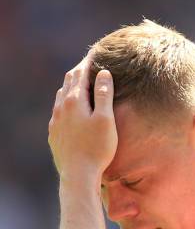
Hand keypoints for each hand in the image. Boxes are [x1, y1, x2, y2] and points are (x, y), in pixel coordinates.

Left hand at [48, 57, 117, 182]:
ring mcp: (56, 121)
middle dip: (79, 72)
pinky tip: (71, 110)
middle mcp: (61, 107)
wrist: (78, 175)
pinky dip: (66, 104)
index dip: (89, 62)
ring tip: (80, 85)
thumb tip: (103, 73)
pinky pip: (59, 112)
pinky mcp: (55, 135)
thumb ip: (103, 94)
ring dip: (71, 87)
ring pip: (61, 96)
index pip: (81, 73)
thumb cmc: (96, 148)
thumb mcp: (105, 120)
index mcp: (75, 100)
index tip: (96, 53)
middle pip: (69, 81)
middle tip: (89, 65)